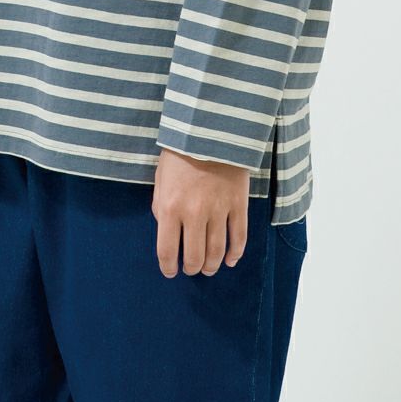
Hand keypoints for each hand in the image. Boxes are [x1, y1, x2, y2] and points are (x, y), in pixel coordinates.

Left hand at [151, 148, 249, 277]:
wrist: (209, 130)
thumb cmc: (179, 153)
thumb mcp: (160, 179)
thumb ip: (161, 207)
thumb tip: (167, 229)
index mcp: (170, 207)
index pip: (167, 250)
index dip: (168, 267)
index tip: (170, 271)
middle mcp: (194, 213)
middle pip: (194, 256)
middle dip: (191, 268)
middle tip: (191, 269)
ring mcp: (219, 210)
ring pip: (217, 251)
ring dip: (212, 265)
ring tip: (208, 268)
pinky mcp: (238, 203)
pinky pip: (239, 236)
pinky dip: (236, 253)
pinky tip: (231, 260)